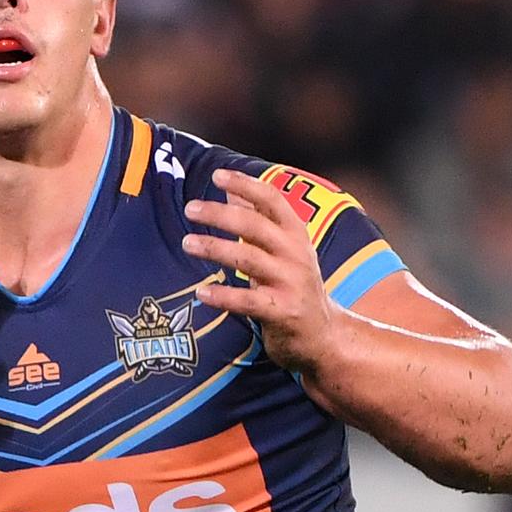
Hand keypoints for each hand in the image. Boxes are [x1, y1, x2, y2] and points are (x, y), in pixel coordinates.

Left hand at [181, 168, 336, 372]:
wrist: (323, 335)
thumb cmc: (292, 284)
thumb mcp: (282, 249)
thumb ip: (258, 220)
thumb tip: (231, 190)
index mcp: (296, 233)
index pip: (272, 199)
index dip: (245, 184)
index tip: (217, 176)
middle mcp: (296, 254)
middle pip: (255, 225)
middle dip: (220, 214)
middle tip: (190, 209)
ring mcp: (291, 283)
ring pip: (248, 259)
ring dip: (215, 248)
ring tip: (187, 244)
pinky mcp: (283, 312)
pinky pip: (248, 301)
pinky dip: (224, 296)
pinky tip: (202, 292)